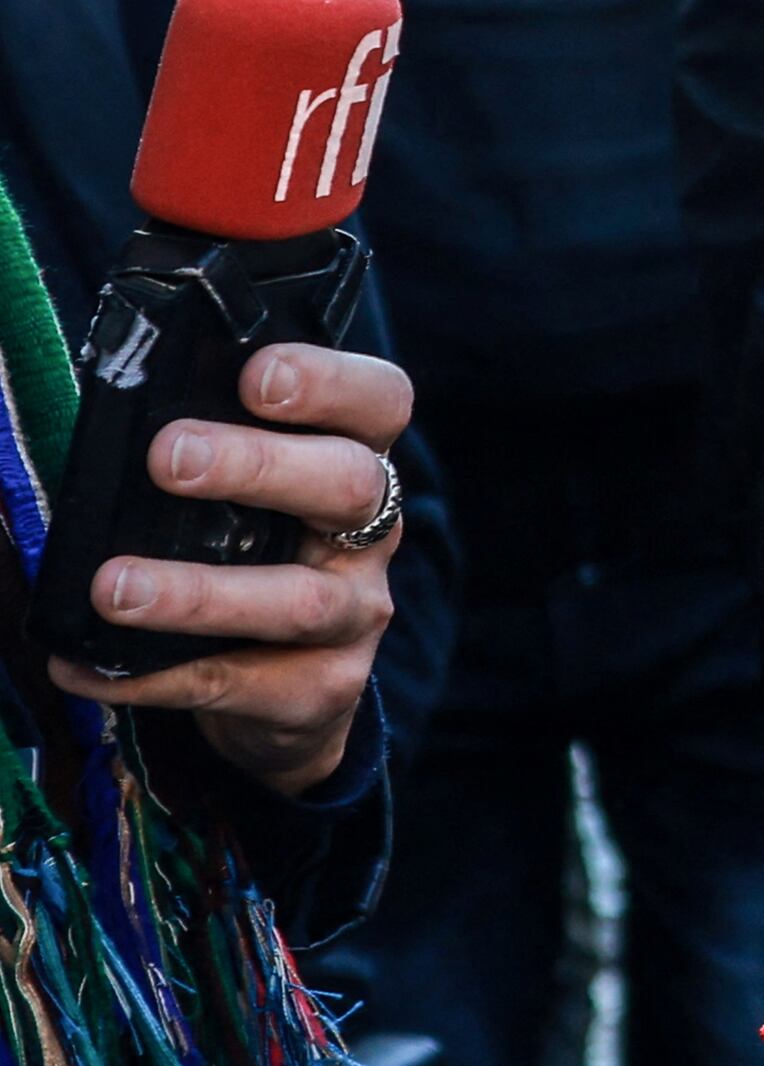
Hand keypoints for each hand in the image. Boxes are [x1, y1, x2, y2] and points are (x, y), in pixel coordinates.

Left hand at [51, 342, 409, 798]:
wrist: (292, 690)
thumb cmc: (249, 559)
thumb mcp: (247, 499)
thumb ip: (210, 454)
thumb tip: (120, 418)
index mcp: (359, 463)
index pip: (378, 403)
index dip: (330, 382)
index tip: (255, 375)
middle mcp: (372, 535)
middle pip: (349, 484)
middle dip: (258, 466)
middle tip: (167, 457)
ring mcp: (355, 615)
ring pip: (297, 600)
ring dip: (198, 592)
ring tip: (112, 588)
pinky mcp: (320, 690)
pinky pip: (232, 683)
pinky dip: (150, 675)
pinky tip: (82, 664)